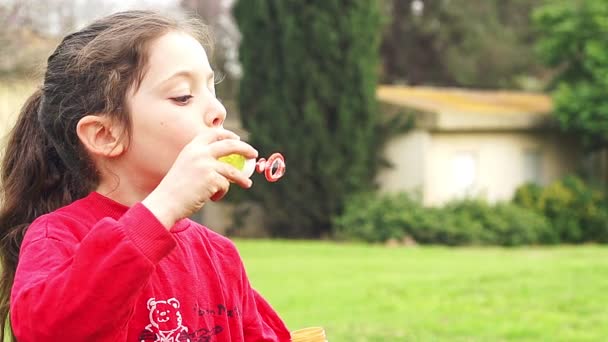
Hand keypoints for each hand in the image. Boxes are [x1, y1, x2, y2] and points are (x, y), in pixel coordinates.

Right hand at [142, 128, 257, 228]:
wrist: (166, 203)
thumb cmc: (175, 189)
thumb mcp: (186, 168)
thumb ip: (202, 161)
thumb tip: (225, 163)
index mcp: (191, 148)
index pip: (213, 134)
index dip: (227, 135)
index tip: (237, 139)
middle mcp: (199, 153)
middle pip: (229, 145)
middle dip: (245, 148)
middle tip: (254, 154)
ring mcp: (206, 165)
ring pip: (232, 170)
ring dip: (242, 178)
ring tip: (247, 184)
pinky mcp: (212, 178)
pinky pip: (225, 185)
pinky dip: (221, 193)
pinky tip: (212, 198)